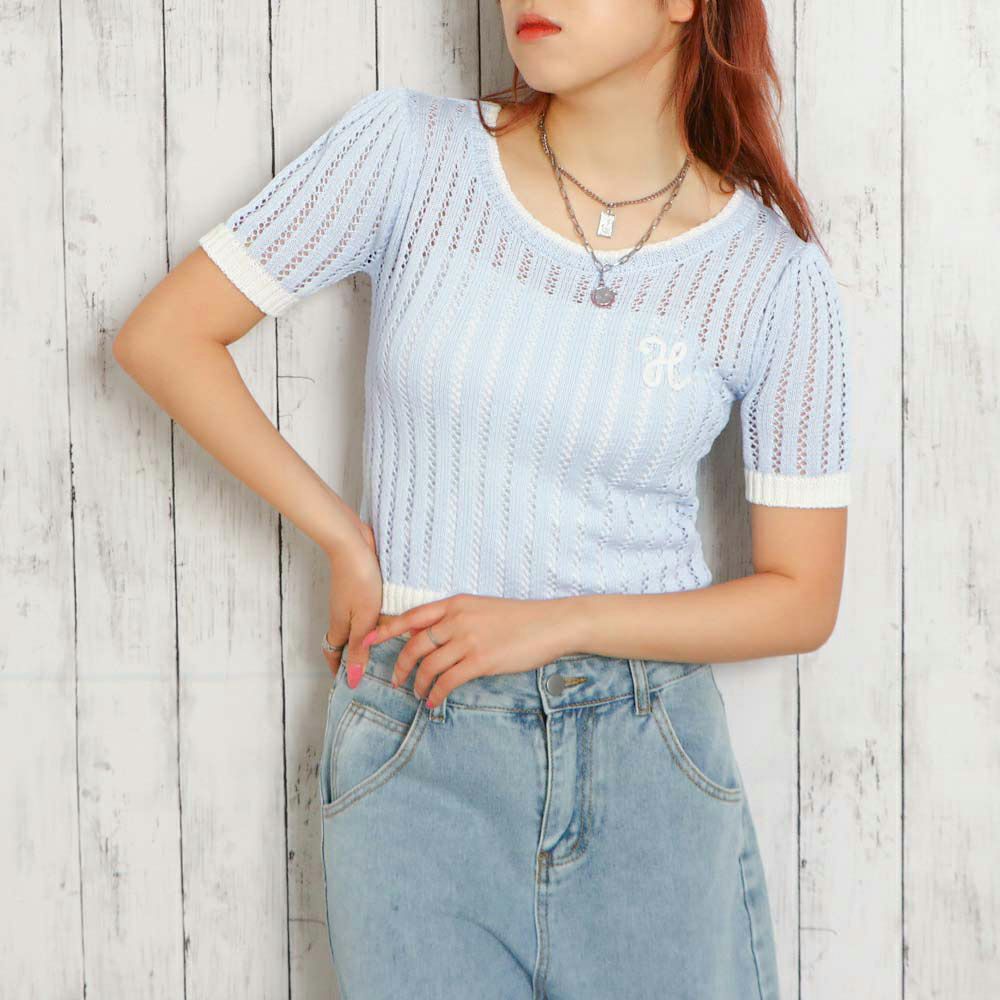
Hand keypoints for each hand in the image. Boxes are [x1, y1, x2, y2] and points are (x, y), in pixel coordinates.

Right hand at [321, 517, 388, 687]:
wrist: (351, 543)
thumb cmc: (358, 580)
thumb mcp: (363, 619)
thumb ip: (359, 648)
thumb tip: (353, 679)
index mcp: (341, 626)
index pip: (334, 653)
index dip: (339, 668)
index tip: (347, 681)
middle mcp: (341, 614)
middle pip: (344, 640)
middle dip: (353, 654)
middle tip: (371, 667)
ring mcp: (348, 598)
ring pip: (355, 623)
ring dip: (365, 635)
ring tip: (386, 645)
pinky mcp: (358, 584)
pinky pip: (363, 607)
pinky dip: (373, 617)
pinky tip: (390, 616)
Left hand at [360, 593, 576, 705]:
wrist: (550, 624)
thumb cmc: (520, 618)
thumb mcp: (482, 609)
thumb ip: (456, 619)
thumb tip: (430, 636)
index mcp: (456, 603)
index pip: (412, 616)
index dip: (386, 630)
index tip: (366, 641)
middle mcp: (457, 619)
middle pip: (415, 645)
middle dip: (400, 665)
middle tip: (396, 680)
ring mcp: (468, 639)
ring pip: (429, 665)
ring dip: (418, 683)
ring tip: (418, 694)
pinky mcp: (481, 660)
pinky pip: (448, 681)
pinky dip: (436, 694)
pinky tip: (434, 702)